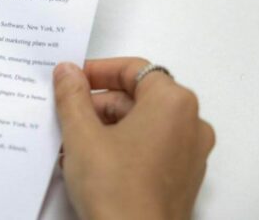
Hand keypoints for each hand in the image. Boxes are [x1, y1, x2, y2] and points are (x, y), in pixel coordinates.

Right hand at [54, 58, 214, 219]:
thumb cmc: (115, 189)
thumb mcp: (81, 134)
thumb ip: (72, 95)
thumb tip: (68, 71)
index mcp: (173, 103)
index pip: (134, 69)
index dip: (98, 71)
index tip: (71, 80)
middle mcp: (191, 124)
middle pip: (140, 96)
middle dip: (100, 103)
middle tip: (67, 113)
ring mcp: (191, 154)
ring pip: (144, 123)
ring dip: (108, 126)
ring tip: (75, 142)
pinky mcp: (184, 179)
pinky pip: (152, 148)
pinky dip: (124, 146)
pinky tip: (93, 162)